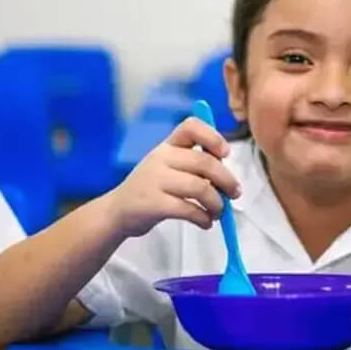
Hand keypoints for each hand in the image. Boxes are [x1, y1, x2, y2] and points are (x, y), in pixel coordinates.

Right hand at [106, 116, 241, 237]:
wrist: (116, 212)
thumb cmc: (150, 189)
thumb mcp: (167, 167)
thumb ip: (194, 165)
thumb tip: (228, 177)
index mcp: (167, 146)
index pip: (190, 126)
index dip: (212, 136)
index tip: (225, 153)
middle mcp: (161, 158)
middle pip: (204, 162)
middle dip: (226, 180)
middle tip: (234, 193)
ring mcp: (155, 180)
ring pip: (200, 188)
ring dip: (217, 203)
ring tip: (218, 212)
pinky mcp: (153, 204)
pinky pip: (189, 210)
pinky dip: (204, 218)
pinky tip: (206, 222)